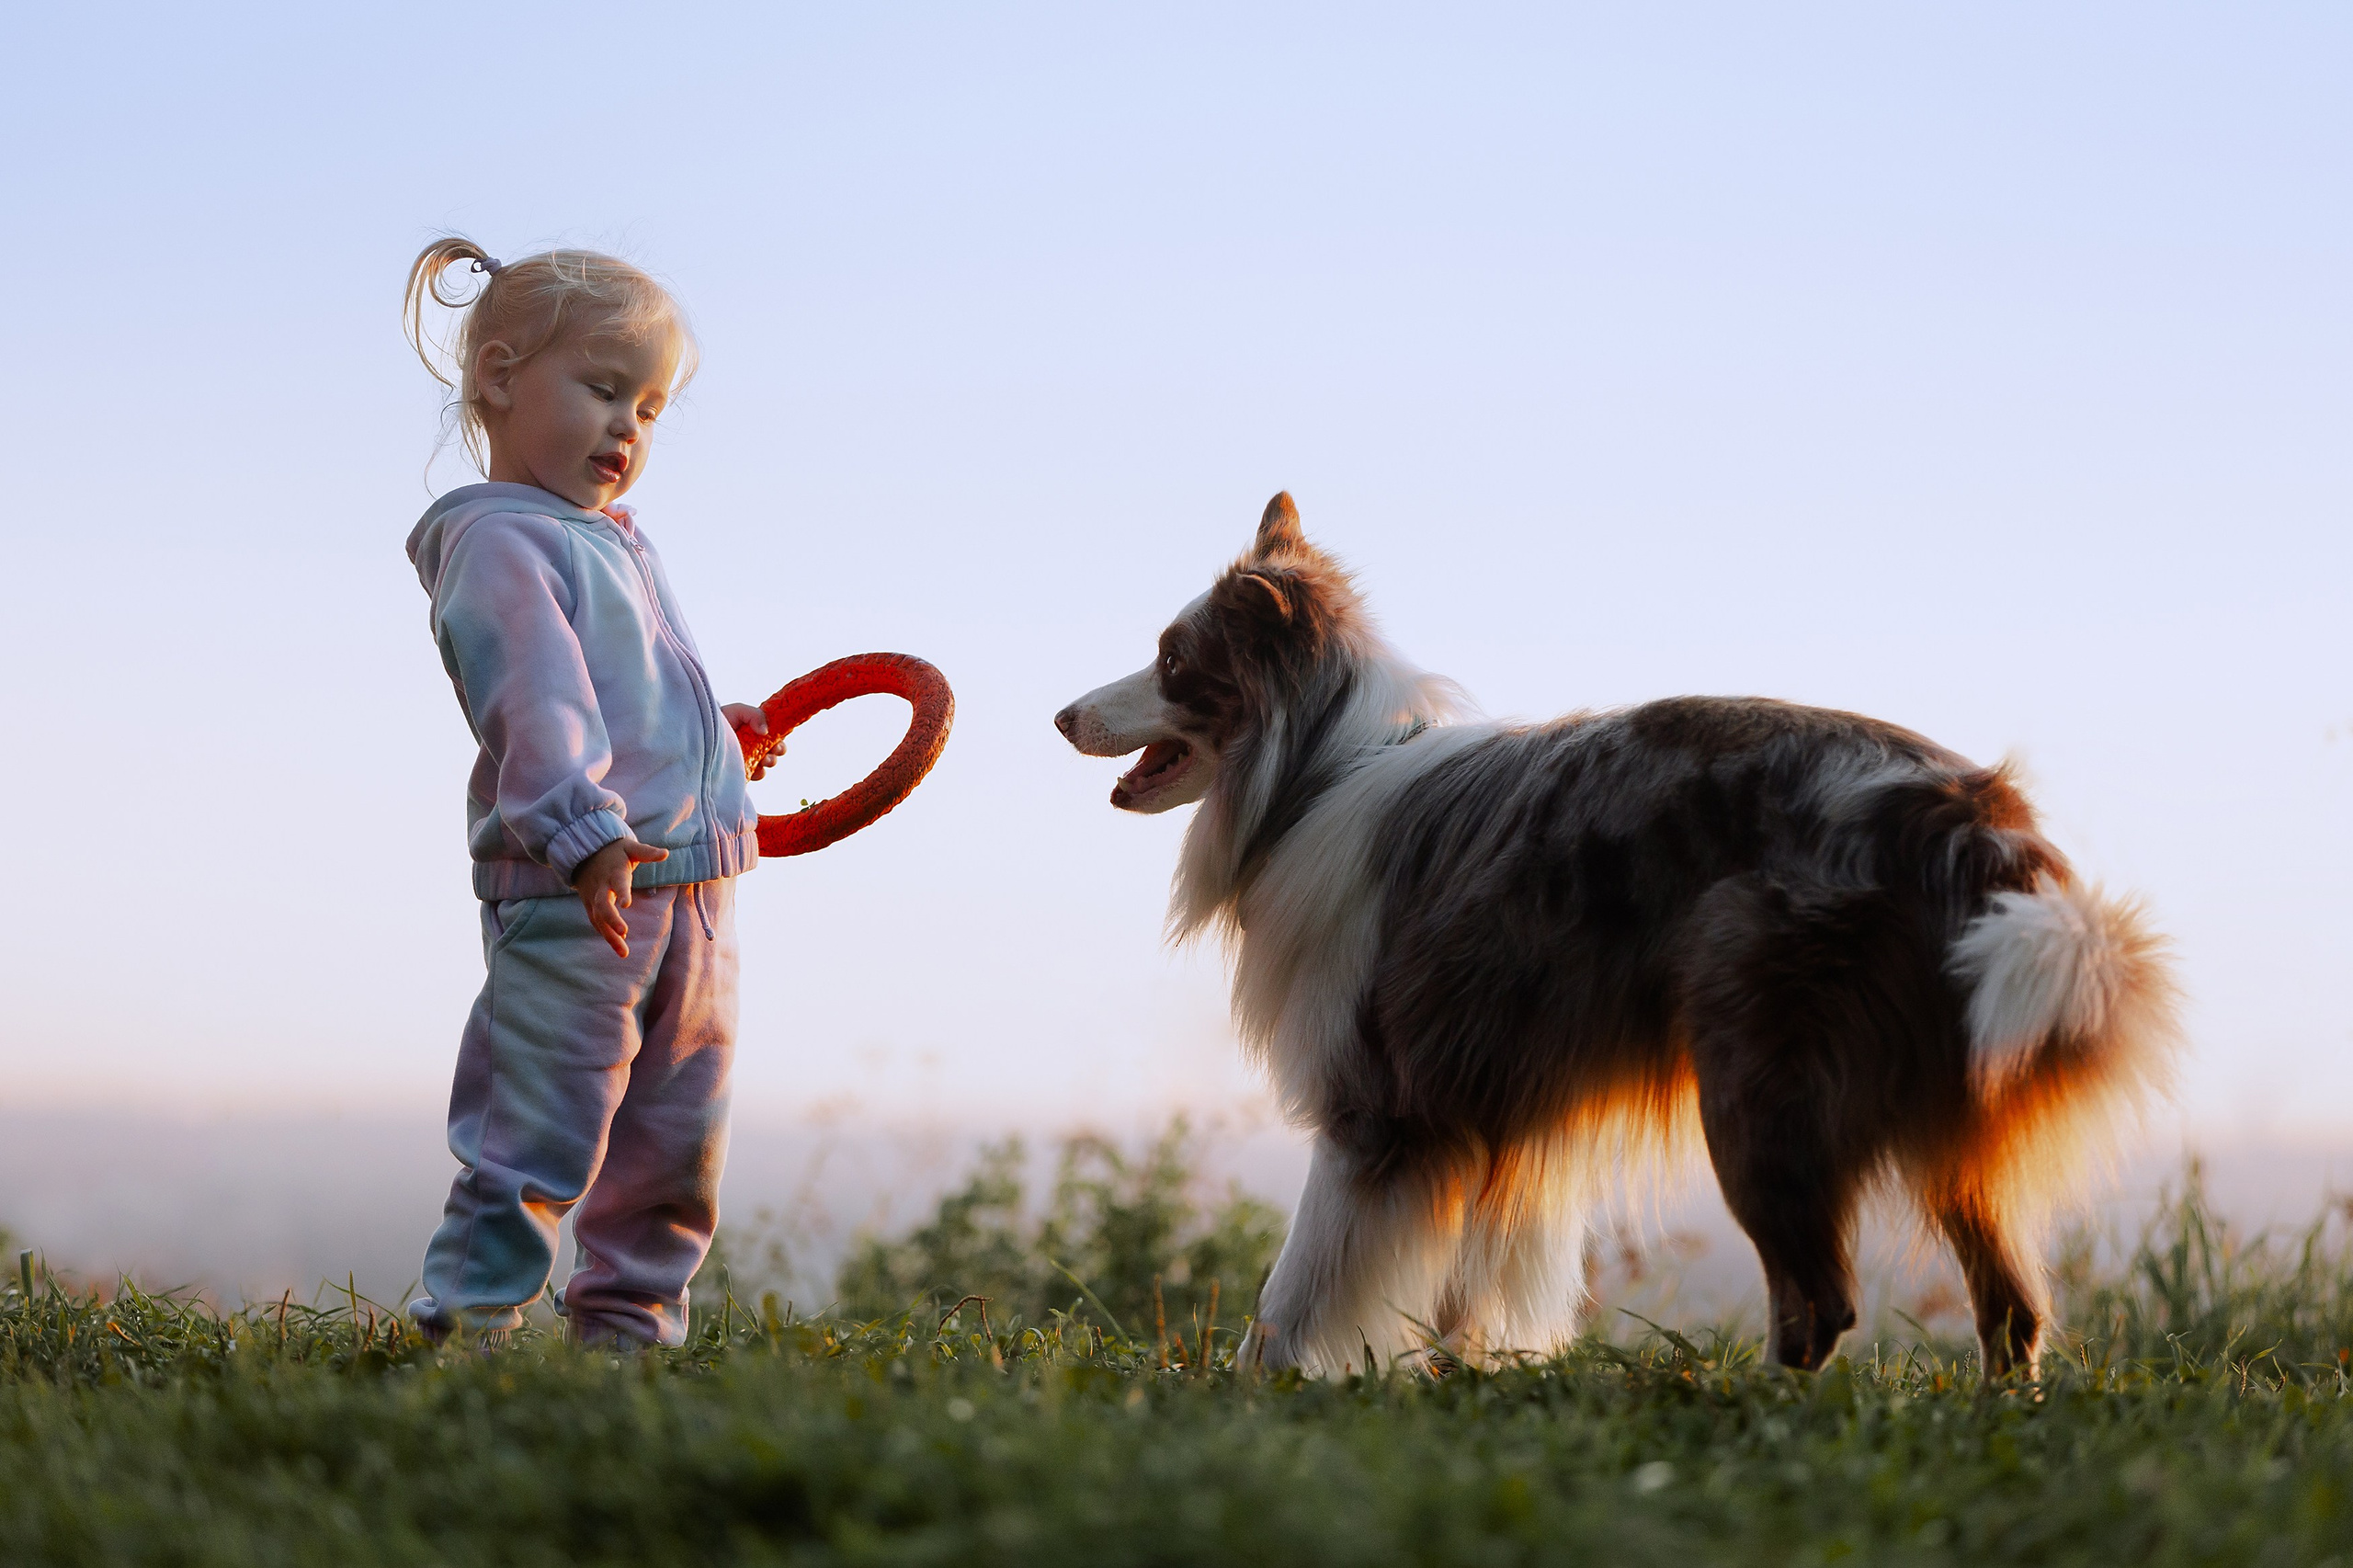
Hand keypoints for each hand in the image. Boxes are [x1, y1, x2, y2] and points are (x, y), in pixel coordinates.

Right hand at [570, 835, 669, 956]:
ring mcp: (593, 897)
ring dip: (609, 936)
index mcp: (613, 872)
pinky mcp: (589, 905)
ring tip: (624, 953)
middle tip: (624, 933)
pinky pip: (596, 922)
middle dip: (612, 920)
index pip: (617, 882)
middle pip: (602, 905)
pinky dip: (605, 935)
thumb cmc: (614, 851)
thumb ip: (647, 852)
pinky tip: (617, 947)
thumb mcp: (630, 847)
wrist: (584, 851)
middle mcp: (601, 887)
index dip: (621, 891)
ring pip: (598, 919)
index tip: (626, 904)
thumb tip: (666, 853)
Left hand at [723, 702, 783, 780]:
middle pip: (776, 753)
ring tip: (762, 759)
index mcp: (756, 732)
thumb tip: (765, 732)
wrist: (700, 733)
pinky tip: (751, 767)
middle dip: (777, 752)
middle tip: (772, 750)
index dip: (780, 741)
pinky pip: (755, 776)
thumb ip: (754, 714)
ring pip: (767, 766)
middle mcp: (754, 747)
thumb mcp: (737, 711)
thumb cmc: (720, 720)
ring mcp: (747, 761)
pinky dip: (757, 773)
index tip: (777, 741)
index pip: (776, 738)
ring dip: (769, 762)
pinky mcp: (741, 772)